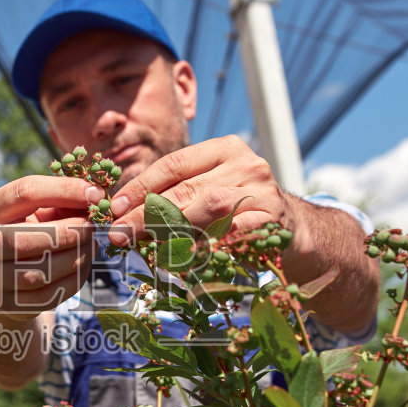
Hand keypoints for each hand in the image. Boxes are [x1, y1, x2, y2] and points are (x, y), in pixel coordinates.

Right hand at [0, 174, 94, 320]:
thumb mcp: (30, 213)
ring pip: (43, 269)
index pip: (25, 192)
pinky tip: (83, 264)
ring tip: (91, 245)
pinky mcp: (8, 305)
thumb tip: (95, 196)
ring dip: (76, 256)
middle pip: (30, 237)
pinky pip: (50, 294)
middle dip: (70, 231)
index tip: (95, 193)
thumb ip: (57, 202)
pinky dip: (75, 278)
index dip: (65, 190)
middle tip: (92, 226)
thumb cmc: (22, 236)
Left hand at [106, 136, 287, 244]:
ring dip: (171, 230)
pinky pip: (233, 233)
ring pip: (207, 208)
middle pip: (186, 189)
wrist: (293, 230)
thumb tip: (123, 214)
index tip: (114, 207)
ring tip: (144, 245)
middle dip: (147, 213)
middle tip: (119, 234)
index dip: (141, 186)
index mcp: (223, 148)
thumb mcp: (209, 192)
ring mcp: (262, 190)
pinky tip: (184, 257)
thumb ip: (176, 196)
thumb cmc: (240, 211)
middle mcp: (245, 163)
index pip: (174, 164)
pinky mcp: (273, 219)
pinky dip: (207, 245)